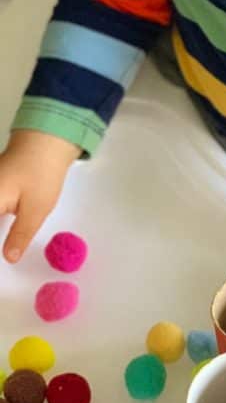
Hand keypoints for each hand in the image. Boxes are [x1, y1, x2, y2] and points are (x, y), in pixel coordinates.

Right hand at [0, 130, 80, 262]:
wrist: (45, 142)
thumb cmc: (40, 174)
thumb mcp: (35, 210)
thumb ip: (19, 235)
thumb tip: (9, 258)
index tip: (6, 261)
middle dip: (1, 236)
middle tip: (11, 253)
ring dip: (2, 230)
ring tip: (12, 241)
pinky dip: (0, 222)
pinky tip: (7, 229)